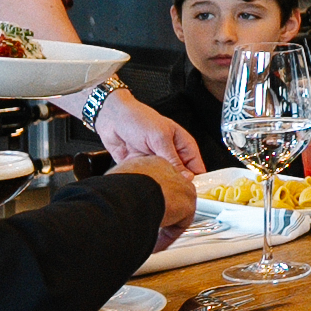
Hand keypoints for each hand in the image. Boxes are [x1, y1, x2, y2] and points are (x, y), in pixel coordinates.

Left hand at [68, 87, 205, 184]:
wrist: (110, 119)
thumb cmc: (137, 118)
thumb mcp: (160, 137)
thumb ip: (173, 159)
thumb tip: (187, 178)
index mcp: (181, 144)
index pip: (197, 166)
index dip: (199, 180)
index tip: (195, 193)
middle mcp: (170, 155)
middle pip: (182, 178)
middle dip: (178, 186)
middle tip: (174, 192)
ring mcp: (156, 162)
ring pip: (165, 181)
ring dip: (161, 185)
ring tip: (156, 184)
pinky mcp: (142, 168)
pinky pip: (149, 181)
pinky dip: (147, 184)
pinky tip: (145, 183)